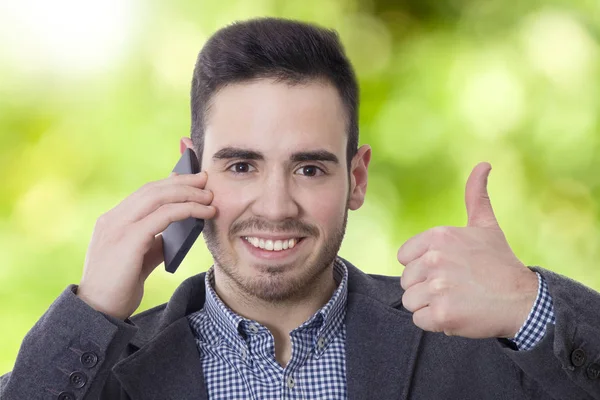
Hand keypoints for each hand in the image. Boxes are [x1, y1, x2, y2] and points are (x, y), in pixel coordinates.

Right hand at [77, 171, 215, 319]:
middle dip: (182, 182)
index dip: (169, 184)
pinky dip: (186, 210)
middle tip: (205, 179)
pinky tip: (203, 213)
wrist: (97, 312)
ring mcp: (118, 227)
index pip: (144, 193)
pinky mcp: (129, 239)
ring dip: (187, 193)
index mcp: (113, 221)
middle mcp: (113, 219)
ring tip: (208, 197)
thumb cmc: (118, 288)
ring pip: (158, 197)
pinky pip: (163, 216)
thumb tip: (179, 230)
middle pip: (152, 189)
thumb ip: (154, 242)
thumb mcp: (139, 259)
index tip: (190, 180)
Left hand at [397, 162, 537, 338]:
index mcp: (438, 237)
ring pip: (411, 301)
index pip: (403, 257)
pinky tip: (456, 314)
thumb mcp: (486, 225)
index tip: (446, 269)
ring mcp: (438, 287)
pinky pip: (419, 320)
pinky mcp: (442, 313)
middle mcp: (435, 259)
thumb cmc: (500, 263)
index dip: (421, 267)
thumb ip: (476, 196)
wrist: (523, 300)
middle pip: (406, 281)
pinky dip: (435, 323)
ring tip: (455, 299)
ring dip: (429, 306)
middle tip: (454, 287)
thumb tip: (483, 164)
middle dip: (425, 288)